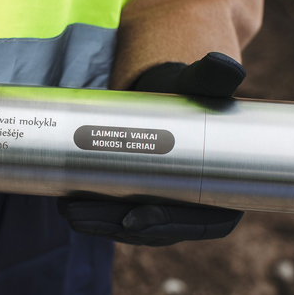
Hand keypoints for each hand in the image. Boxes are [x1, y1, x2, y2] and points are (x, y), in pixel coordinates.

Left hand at [57, 52, 245, 245]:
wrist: (170, 92)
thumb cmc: (191, 92)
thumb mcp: (202, 85)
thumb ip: (215, 77)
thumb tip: (226, 65)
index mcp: (222, 189)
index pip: (199, 223)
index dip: (169, 227)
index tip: (135, 219)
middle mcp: (195, 206)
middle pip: (155, 229)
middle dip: (115, 226)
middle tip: (82, 213)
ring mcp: (165, 207)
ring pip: (131, 226)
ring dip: (98, 223)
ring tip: (69, 210)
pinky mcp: (141, 200)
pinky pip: (118, 216)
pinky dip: (93, 216)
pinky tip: (67, 206)